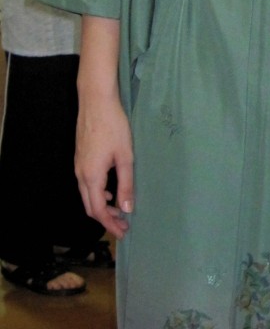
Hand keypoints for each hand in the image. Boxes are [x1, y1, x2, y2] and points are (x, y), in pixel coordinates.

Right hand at [76, 91, 133, 238]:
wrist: (96, 101)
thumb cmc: (113, 125)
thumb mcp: (125, 155)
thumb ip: (126, 183)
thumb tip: (127, 208)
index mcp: (91, 176)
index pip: (98, 210)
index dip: (110, 224)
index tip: (123, 232)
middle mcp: (81, 174)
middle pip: (90, 206)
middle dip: (106, 219)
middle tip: (123, 226)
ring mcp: (78, 166)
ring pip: (87, 195)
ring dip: (102, 206)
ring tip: (120, 210)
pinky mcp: (81, 158)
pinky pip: (86, 184)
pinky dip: (98, 193)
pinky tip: (111, 190)